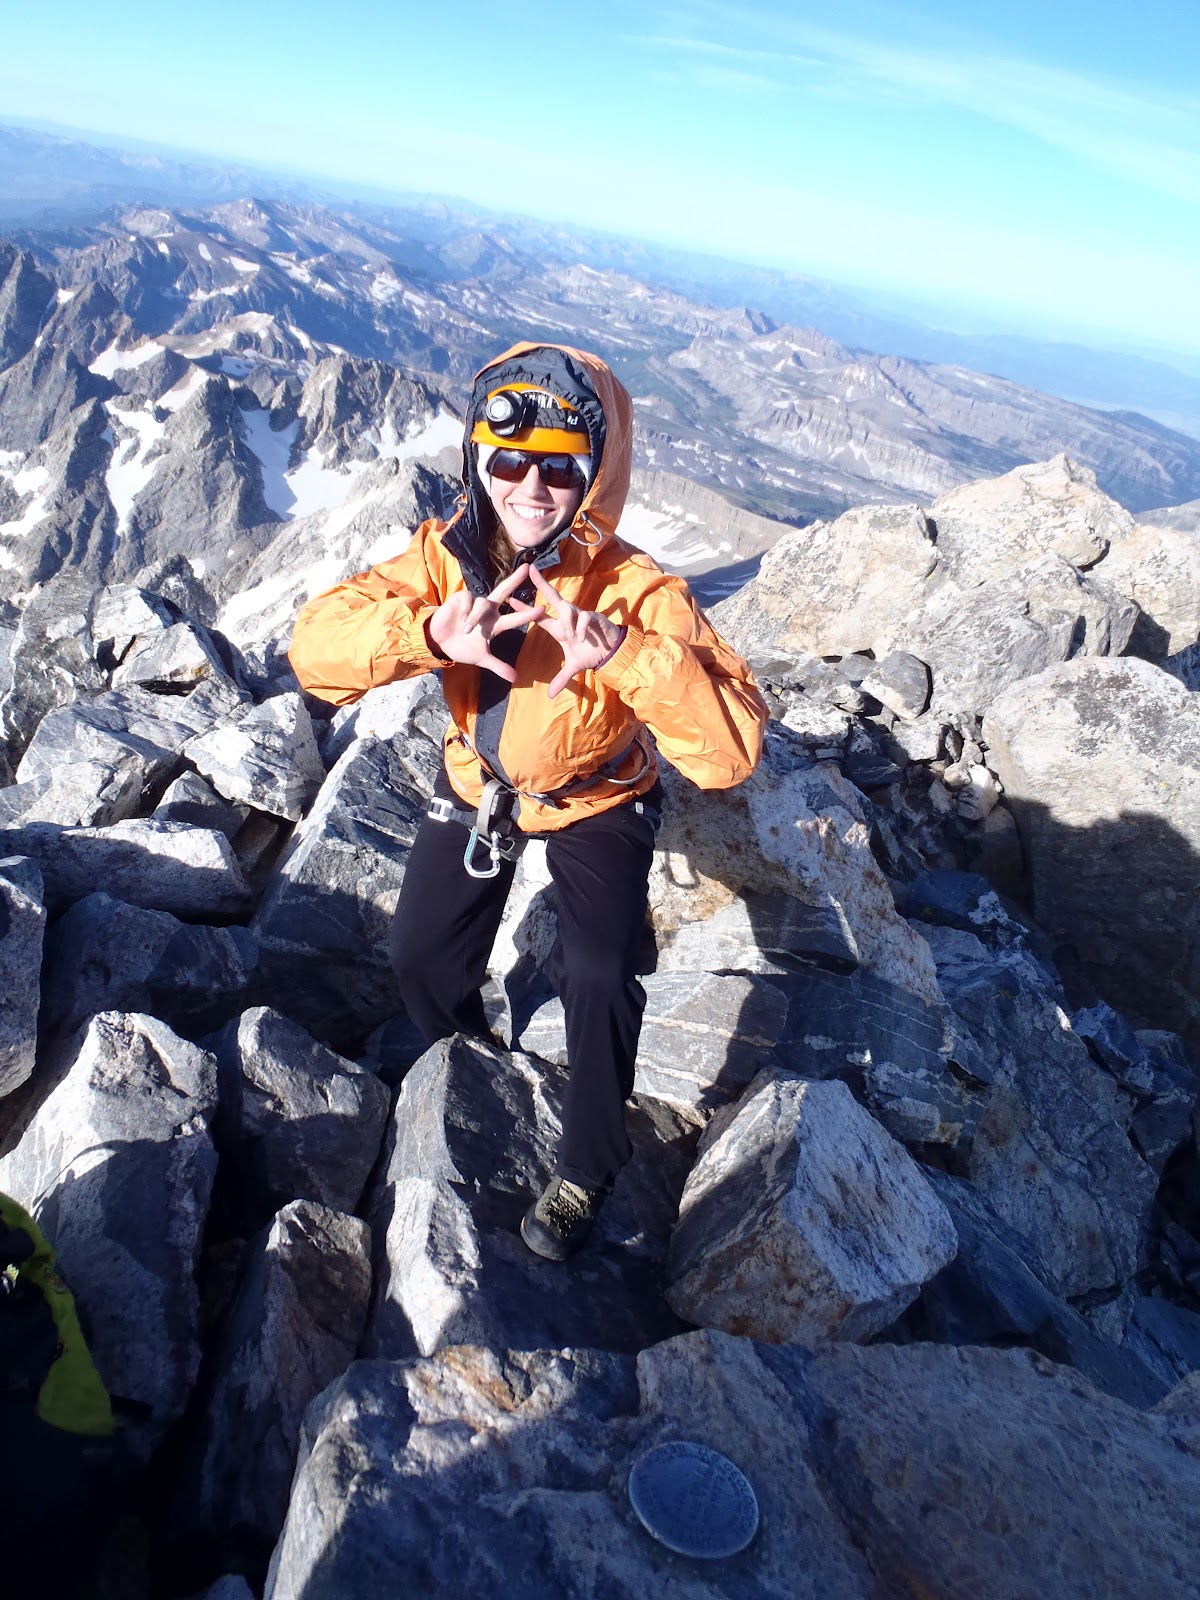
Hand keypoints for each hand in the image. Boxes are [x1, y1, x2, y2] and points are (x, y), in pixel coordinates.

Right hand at [427, 564, 545, 682]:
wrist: (440, 643)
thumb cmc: (463, 647)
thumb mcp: (482, 659)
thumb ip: (499, 667)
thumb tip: (516, 679)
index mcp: (496, 623)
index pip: (516, 617)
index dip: (529, 614)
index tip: (543, 609)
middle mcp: (488, 609)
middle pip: (504, 591)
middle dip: (515, 579)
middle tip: (527, 568)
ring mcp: (475, 602)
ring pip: (483, 603)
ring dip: (476, 617)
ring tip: (467, 629)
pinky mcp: (461, 598)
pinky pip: (468, 599)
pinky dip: (466, 610)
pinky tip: (461, 618)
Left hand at [529, 566, 623, 697]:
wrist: (613, 654)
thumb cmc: (592, 654)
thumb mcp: (574, 668)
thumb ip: (561, 679)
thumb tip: (550, 696)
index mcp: (560, 628)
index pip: (540, 616)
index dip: (526, 609)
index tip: (510, 600)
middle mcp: (569, 618)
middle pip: (553, 597)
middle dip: (542, 584)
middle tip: (531, 570)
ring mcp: (581, 616)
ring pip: (568, 608)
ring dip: (566, 620)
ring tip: (570, 636)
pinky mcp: (595, 618)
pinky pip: (585, 617)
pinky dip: (581, 627)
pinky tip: (582, 638)